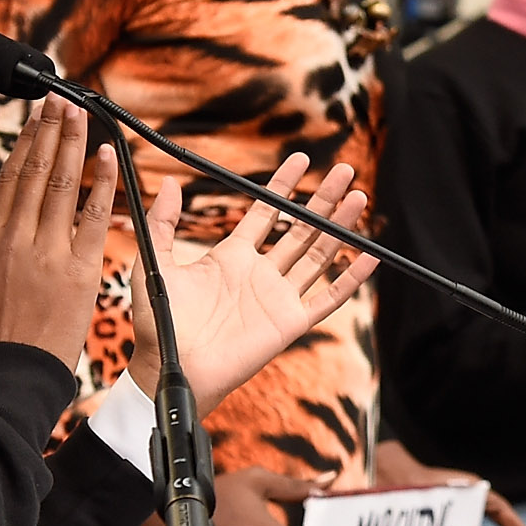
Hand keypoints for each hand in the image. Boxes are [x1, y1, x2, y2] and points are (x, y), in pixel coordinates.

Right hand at [0, 94, 118, 376]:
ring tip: (78, 111)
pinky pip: (95, 217)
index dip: (24, 146)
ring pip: (61, 185)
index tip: (34, 119)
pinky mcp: (80, 270)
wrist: (12, 379)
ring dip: (70, 143)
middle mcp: (18, 240)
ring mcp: (49, 252)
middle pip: (34, 173)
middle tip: (59, 99)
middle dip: (48, 131)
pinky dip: (101, 183)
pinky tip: (107, 155)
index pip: (9, 182)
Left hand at [126, 152, 376, 412]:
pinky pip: (327, 298)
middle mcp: (260, 273)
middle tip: (343, 170)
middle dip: (323, 199)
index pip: (265, 212)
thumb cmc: (160, 323)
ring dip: (339, 227)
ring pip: (319, 254)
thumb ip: (163, 224)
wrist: (173, 367)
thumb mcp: (157, 264)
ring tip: (359, 198)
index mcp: (232, 257)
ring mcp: (278, 297)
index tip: (299, 158)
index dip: (282, 185)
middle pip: (300, 228)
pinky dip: (349, 279)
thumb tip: (169, 183)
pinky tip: (369, 257)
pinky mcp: (290, 322)